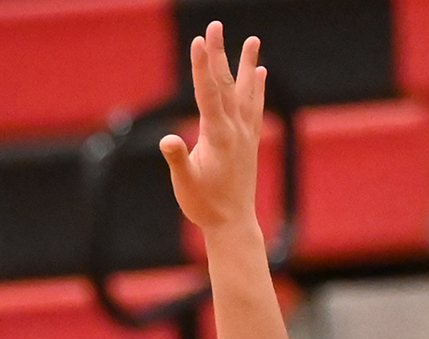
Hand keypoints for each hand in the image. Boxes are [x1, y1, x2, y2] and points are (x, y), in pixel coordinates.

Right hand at [160, 22, 266, 237]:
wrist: (233, 223)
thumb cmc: (204, 205)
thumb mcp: (185, 184)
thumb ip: (177, 160)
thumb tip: (167, 141)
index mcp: (217, 135)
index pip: (208, 93)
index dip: (202, 66)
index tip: (199, 41)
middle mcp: (235, 128)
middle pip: (226, 84)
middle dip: (219, 53)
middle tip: (215, 26)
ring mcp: (245, 133)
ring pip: (245, 91)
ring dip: (247, 64)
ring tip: (253, 40)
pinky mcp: (250, 141)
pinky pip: (254, 107)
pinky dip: (257, 89)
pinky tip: (260, 74)